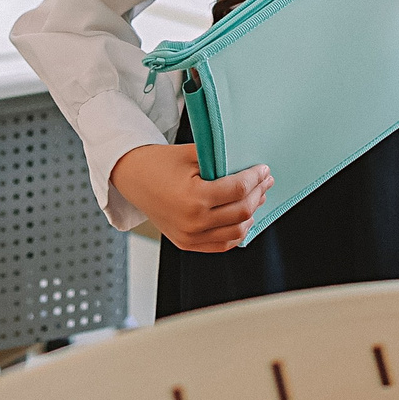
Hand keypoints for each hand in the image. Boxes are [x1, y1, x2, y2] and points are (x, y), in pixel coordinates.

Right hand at [110, 142, 270, 251]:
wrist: (132, 178)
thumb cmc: (159, 163)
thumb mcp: (191, 154)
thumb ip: (220, 159)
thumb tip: (249, 164)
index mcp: (194, 198)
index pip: (239, 190)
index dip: (256, 178)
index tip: (264, 170)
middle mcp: (193, 222)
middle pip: (242, 212)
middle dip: (258, 194)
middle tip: (265, 181)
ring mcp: (190, 236)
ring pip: (236, 232)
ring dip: (252, 214)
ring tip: (257, 198)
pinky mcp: (186, 243)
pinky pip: (221, 245)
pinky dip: (236, 233)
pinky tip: (243, 219)